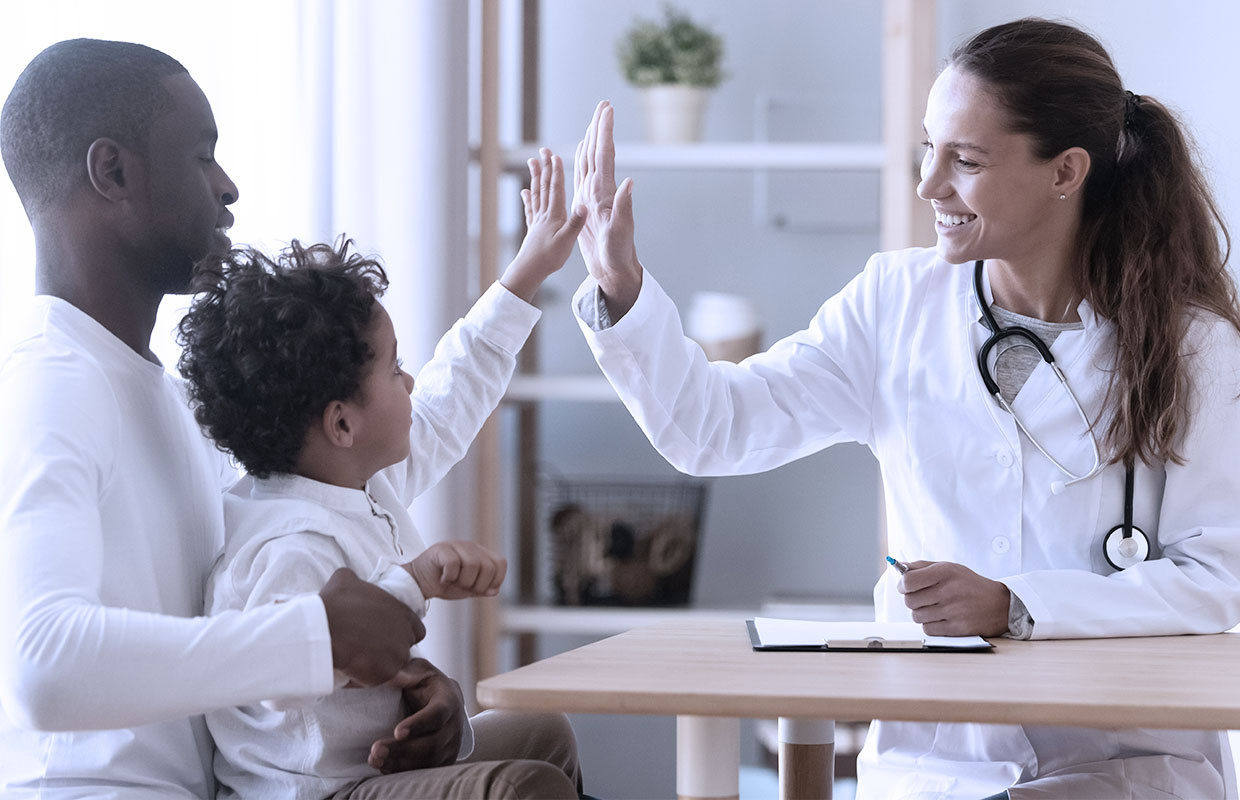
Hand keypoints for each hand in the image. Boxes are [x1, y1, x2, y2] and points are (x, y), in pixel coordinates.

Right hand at [319, 568, 425, 685]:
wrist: (322, 629)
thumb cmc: (334, 604)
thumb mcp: (346, 579)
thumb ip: (358, 581)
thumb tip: (352, 581)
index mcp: (402, 612)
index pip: (416, 628)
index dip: (401, 632)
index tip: (384, 634)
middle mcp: (404, 634)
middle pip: (405, 648)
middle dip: (391, 649)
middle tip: (369, 648)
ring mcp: (396, 655)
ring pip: (393, 665)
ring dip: (379, 664)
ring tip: (358, 658)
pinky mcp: (384, 673)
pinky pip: (377, 679)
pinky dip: (365, 676)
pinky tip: (350, 668)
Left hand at [368, 658, 465, 772]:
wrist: (443, 702)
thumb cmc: (426, 683)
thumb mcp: (419, 670)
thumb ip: (408, 671)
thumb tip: (396, 675)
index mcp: (448, 700)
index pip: (437, 715)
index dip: (418, 725)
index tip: (397, 731)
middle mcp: (454, 725)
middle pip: (432, 744)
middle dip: (403, 749)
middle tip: (376, 750)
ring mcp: (451, 744)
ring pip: (429, 761)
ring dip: (400, 763)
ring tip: (375, 759)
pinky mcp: (444, 759)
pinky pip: (426, 770)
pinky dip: (404, 771)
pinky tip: (384, 766)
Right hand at [406, 540, 506, 599]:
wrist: (419, 583)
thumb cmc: (445, 584)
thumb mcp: (468, 589)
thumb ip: (483, 589)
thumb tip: (495, 590)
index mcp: (480, 554)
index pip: (501, 563)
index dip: (496, 580)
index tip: (482, 590)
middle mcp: (470, 547)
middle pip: (488, 567)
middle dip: (477, 585)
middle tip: (464, 587)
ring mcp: (456, 545)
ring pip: (472, 565)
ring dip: (463, 581)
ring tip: (453, 582)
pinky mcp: (441, 549)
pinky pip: (453, 564)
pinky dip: (449, 577)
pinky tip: (443, 578)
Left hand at [500, 147, 585, 302]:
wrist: (530, 271)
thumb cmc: (550, 258)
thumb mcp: (568, 241)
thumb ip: (576, 222)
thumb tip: (583, 205)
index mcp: (554, 215)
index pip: (556, 189)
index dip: (556, 172)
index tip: (555, 155)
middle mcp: (544, 214)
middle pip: (544, 186)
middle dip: (545, 167)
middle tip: (543, 150)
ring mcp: (537, 220)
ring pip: (536, 193)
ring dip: (535, 177)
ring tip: (532, 162)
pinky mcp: (533, 228)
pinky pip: (530, 209)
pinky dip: (528, 198)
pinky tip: (525, 192)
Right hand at [573, 100, 641, 320]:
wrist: (614, 270)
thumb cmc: (617, 254)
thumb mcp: (620, 231)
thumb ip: (624, 207)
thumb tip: (630, 182)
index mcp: (604, 192)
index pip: (605, 154)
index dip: (604, 130)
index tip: (607, 109)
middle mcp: (601, 190)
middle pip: (599, 152)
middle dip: (600, 127)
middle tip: (603, 104)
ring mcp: (594, 196)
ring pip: (590, 161)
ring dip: (591, 140)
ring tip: (593, 122)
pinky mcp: (588, 204)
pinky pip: (582, 176)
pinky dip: (582, 160)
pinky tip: (582, 153)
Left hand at [898, 561, 1010, 637]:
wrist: (999, 605)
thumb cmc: (970, 585)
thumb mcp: (949, 568)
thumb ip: (922, 566)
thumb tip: (900, 566)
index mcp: (944, 572)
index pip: (908, 581)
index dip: (902, 585)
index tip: (905, 587)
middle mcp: (948, 591)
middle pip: (909, 601)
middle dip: (912, 600)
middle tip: (922, 598)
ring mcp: (952, 611)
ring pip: (917, 616)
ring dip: (921, 613)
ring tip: (934, 608)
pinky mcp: (956, 628)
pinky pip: (928, 629)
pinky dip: (930, 625)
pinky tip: (941, 618)